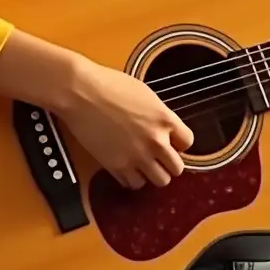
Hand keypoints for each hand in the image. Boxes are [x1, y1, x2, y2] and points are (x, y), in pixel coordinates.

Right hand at [60, 60, 194, 189]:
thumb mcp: (145, 95)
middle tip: (159, 157)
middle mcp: (155, 141)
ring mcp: (136, 156)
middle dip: (169, 162)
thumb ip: (159, 115)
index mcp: (164, 119)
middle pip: (177, 168)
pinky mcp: (116, 166)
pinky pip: (133, 184)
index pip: (187, 142)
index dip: (179, 142)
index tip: (172, 142)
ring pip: (159, 181)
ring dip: (153, 173)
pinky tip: (127, 167)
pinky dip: (132, 178)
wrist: (81, 92)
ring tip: (144, 164)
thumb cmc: (110, 85)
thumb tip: (163, 126)